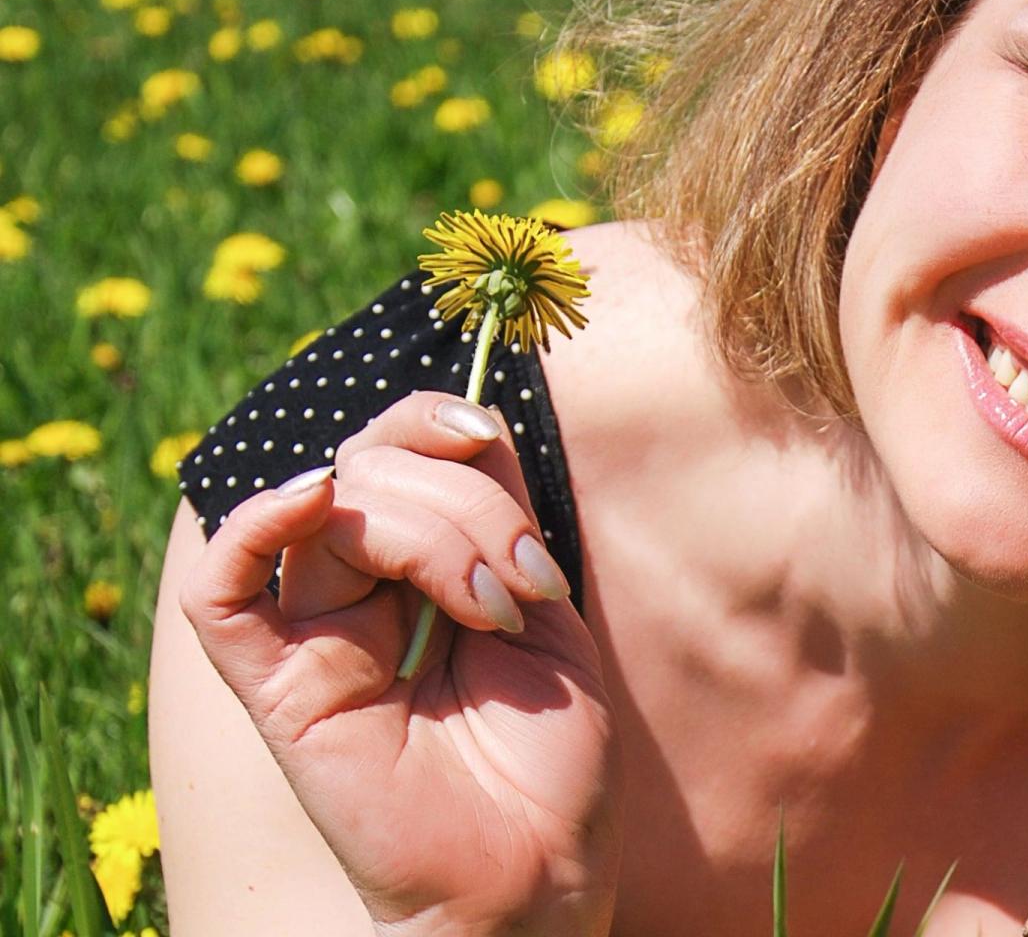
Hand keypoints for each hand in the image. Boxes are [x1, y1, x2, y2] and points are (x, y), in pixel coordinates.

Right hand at [178, 391, 622, 936]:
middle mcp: (356, 593)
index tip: (484, 433)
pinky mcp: (280, 692)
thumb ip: (496, 510)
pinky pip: (220, 599)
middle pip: (373, 466)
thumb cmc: (550, 755)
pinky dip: (250, 529)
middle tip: (522, 582)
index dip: (436, 418)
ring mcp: (313, 640)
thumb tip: (468, 412)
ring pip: (331, 512)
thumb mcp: (542, 603)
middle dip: (466, 501)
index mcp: (418, 566)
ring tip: (493, 608)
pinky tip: (310, 500)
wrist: (543, 871)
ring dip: (429, 529)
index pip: (399, 446)